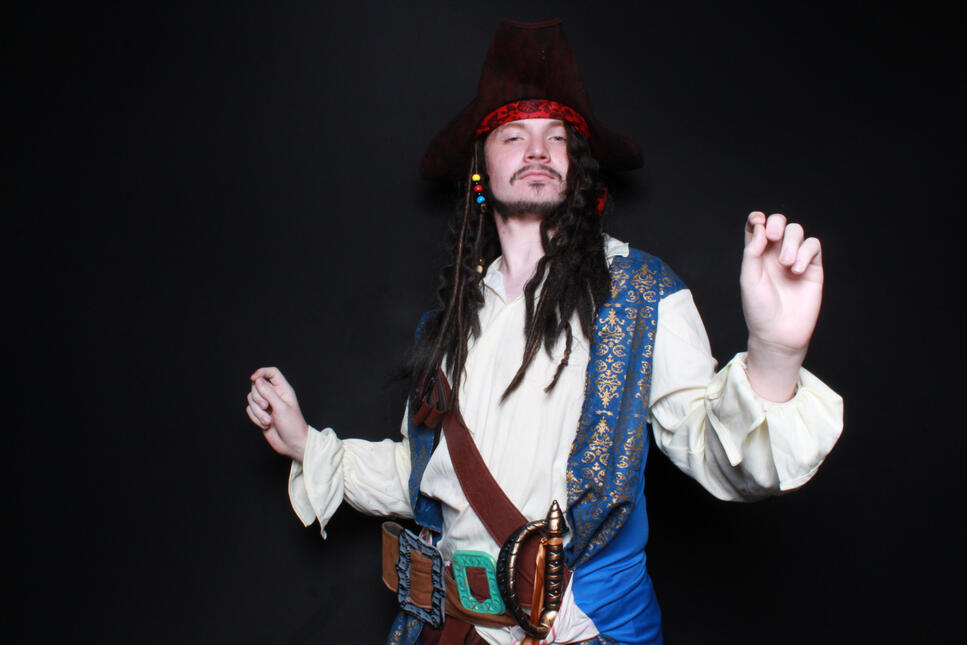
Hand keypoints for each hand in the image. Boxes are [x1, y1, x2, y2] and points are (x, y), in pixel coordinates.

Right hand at [245, 367, 307, 460]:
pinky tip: (265, 425)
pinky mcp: (260, 415)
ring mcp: (267, 405)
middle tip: (266, 407)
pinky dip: (255, 418)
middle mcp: (274, 395)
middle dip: (258, 397)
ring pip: (251, 399)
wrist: (292, 444)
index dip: (261, 372)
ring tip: (268, 421)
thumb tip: (258, 380)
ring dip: (258, 412)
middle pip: (257, 386)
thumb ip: (269, 393)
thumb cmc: (293, 425)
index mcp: (283, 390)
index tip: (254, 378)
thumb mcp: (281, 407)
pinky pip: (249, 410)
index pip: (271, 373)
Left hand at [740, 212, 822, 399]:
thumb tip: (762, 228)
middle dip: (777, 223)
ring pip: (797, 231)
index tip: (758, 221)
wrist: (779, 333)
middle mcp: (775, 255)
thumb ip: (752, 252)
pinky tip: (797, 270)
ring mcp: (795, 259)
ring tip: (786, 264)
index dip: (757, 218)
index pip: (757, 227)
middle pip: (779, 223)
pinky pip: (813, 246)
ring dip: (791, 242)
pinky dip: (805, 252)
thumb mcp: (748, 279)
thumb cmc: (759, 309)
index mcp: (756, 255)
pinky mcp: (812, 268)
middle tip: (773, 237)